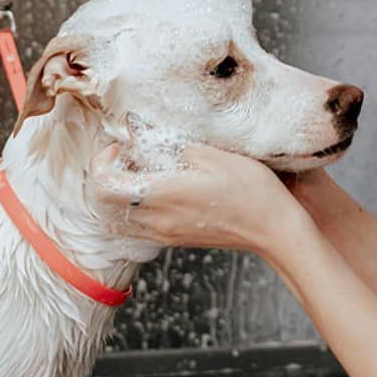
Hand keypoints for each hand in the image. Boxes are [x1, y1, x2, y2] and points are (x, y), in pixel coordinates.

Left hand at [87, 140, 302, 256]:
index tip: (121, 146)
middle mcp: (157, 219)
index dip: (102, 161)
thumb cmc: (250, 190)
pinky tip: (160, 189)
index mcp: (162, 194)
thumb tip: (145, 136)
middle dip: (107, 176)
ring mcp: (164, 234)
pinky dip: (135, 207)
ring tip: (142, 173)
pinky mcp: (174, 240)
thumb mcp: (214, 154)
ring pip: (117, 218)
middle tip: (127, 157)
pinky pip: (137, 226)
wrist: (273, 228)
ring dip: (119, 194)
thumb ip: (173, 145)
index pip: (103, 184)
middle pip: (103, 203)